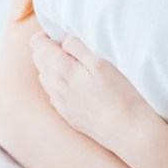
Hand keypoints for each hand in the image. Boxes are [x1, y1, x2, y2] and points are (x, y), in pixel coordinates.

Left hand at [29, 30, 167, 167]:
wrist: (128, 132)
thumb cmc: (119, 95)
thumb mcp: (101, 63)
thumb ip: (78, 47)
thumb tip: (63, 40)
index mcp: (60, 70)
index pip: (38, 44)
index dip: (48, 34)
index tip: (64, 34)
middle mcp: (54, 87)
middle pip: (38, 60)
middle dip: (49, 48)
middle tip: (70, 45)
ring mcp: (59, 103)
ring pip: (44, 78)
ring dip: (53, 66)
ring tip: (74, 63)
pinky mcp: (67, 115)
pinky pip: (53, 94)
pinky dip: (58, 83)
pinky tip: (76, 84)